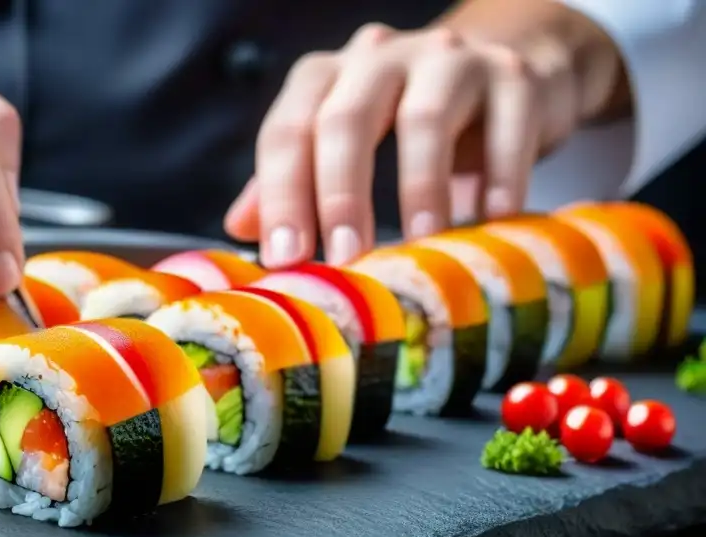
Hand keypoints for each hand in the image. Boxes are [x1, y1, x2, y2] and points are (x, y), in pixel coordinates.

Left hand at [225, 24, 577, 267]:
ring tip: (420, 245)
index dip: (281, 195)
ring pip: (425, 117)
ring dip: (419, 188)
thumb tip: (241, 229)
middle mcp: (380, 58)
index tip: (284, 258)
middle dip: (339, 195)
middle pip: (346, 119)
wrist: (507, 66)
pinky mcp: (515, 77)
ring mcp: (450, 61)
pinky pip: (506, 126)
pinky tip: (492, 219)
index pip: (288, 130)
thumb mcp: (344, 142)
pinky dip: (498, 177)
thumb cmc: (408, 118)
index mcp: (328, 77)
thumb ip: (292, 180)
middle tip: (344, 258)